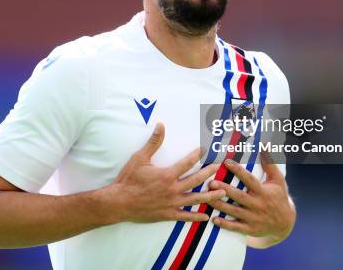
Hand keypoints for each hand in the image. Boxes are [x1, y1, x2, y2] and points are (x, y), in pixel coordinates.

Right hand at [111, 122, 225, 222]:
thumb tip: (161, 125)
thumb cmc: (129, 179)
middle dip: (209, 173)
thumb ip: (153, 142)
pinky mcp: (168, 214)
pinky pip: (185, 216)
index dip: (198, 155)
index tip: (206, 150)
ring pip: (196, 199)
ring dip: (210, 195)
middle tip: (219, 167)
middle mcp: (173, 189)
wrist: (119, 202)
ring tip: (223, 192)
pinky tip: (205, 216)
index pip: (187, 163)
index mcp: (167, 175)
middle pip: (196, 180)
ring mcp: (172, 203)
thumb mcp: (140, 158)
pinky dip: (196, 216)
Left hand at [207, 152, 295, 243]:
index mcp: (263, 192)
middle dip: (225, 189)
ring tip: (207, 198)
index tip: (226, 162)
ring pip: (234, 212)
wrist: (285, 223)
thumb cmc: (278, 197)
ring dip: (220, 205)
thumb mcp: (278, 180)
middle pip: (239, 197)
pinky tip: (213, 219)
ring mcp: (254, 218)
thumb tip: (264, 146)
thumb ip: (270, 164)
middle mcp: (258, 205)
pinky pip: (236, 227)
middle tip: (211, 182)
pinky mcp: (250, 229)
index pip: (250, 180)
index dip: (238, 171)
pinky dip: (225, 224)